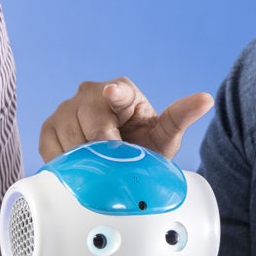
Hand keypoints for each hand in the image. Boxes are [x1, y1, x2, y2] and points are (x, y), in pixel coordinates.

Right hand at [39, 77, 213, 160]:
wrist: (118, 160)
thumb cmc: (143, 144)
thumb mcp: (165, 134)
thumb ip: (181, 116)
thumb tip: (207, 99)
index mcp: (121, 90)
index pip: (116, 91)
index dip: (115, 93)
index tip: (113, 93)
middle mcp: (90, 93)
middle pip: (92, 124)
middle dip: (104, 148)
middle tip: (115, 161)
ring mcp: (66, 109)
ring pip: (69, 138)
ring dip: (84, 157)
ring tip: (99, 163)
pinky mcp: (49, 127)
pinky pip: (50, 148)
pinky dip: (63, 162)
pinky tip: (78, 166)